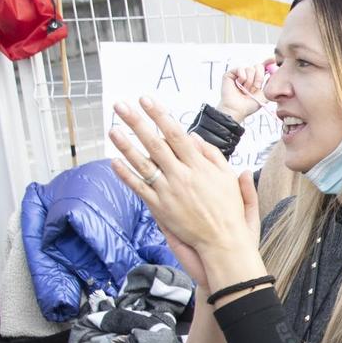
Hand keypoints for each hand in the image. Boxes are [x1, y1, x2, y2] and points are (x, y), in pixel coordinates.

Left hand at [109, 97, 260, 259]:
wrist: (224, 242)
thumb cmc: (229, 210)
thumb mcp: (229, 178)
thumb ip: (212, 155)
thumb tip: (193, 137)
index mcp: (199, 166)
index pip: (176, 134)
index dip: (160, 115)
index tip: (146, 100)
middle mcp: (182, 176)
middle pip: (155, 143)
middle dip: (136, 122)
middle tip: (120, 106)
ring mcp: (169, 192)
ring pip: (143, 164)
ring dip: (126, 146)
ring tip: (112, 129)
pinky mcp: (160, 208)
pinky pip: (139, 188)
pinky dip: (126, 175)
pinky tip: (115, 162)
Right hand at [220, 62, 269, 123]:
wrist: (237, 110)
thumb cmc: (249, 105)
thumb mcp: (264, 95)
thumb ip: (269, 84)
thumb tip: (273, 73)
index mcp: (256, 80)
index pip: (262, 67)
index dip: (268, 62)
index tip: (273, 59)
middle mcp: (248, 76)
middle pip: (258, 66)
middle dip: (259, 77)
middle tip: (256, 87)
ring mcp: (239, 74)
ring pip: (250, 68)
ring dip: (250, 81)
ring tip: (245, 90)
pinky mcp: (230, 74)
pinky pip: (240, 68)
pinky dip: (242, 77)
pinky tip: (239, 85)